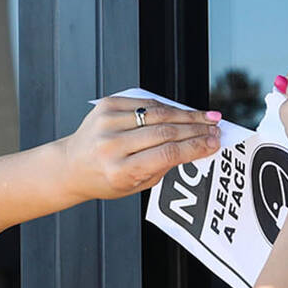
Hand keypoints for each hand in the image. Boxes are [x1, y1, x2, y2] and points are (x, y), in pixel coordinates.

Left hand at [60, 97, 221, 200]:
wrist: (70, 165)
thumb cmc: (105, 179)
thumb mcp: (136, 185)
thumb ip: (164, 166)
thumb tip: (196, 143)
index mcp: (120, 170)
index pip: (167, 153)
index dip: (195, 146)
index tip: (214, 142)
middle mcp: (111, 145)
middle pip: (165, 131)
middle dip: (196, 129)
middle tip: (216, 128)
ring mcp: (107, 123)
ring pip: (158, 113)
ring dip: (186, 115)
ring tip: (206, 118)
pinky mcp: (106, 106)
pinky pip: (144, 103)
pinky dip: (166, 106)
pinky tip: (182, 112)